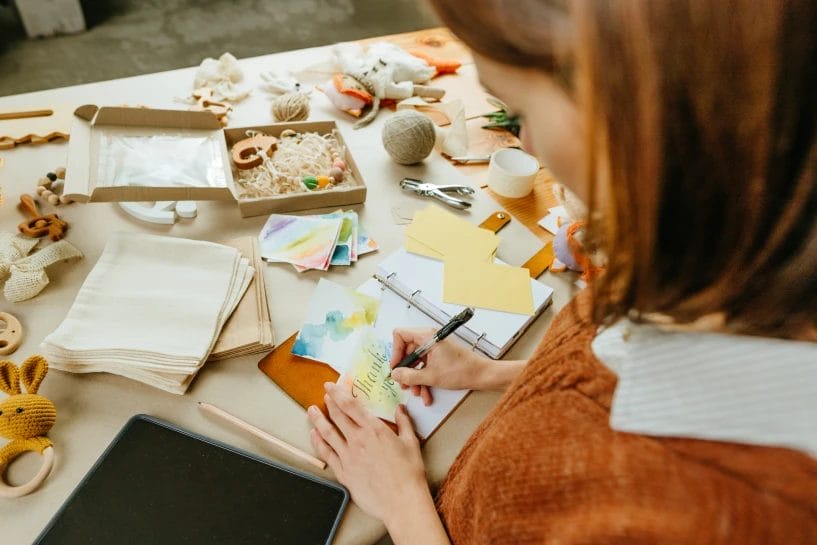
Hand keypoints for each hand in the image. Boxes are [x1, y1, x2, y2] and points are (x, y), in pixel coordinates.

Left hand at [308, 382, 427, 526]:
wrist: (402, 501)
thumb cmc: (409, 474)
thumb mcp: (411, 443)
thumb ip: (404, 423)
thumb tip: (401, 410)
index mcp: (374, 430)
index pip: (351, 406)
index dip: (339, 393)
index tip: (331, 386)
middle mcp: (358, 440)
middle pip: (338, 416)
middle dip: (329, 402)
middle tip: (324, 394)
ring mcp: (348, 456)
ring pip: (328, 433)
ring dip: (318, 420)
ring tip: (311, 411)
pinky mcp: (344, 473)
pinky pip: (326, 454)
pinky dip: (318, 443)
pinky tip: (314, 436)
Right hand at [389, 328, 491, 404]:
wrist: (481, 375)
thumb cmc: (462, 370)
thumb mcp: (431, 376)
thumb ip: (409, 376)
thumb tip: (395, 374)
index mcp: (427, 336)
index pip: (401, 335)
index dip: (395, 351)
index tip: (396, 367)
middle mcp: (430, 339)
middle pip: (407, 351)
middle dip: (406, 370)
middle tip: (404, 383)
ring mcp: (434, 348)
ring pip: (416, 361)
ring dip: (415, 378)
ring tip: (417, 392)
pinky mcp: (439, 356)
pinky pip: (425, 366)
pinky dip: (424, 379)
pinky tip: (426, 393)